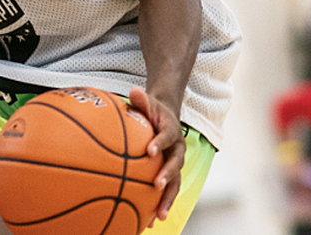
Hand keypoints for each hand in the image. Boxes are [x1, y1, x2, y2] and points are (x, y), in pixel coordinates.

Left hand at [129, 87, 185, 226]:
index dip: (159, 143)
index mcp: (171, 131)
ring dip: (167, 199)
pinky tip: (149, 221)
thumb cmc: (152, 110)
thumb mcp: (147, 102)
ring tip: (158, 215)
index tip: (150, 151)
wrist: (166, 118)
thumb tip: (133, 90)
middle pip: (175, 165)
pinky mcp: (171, 174)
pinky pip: (168, 191)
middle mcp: (177, 149)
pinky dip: (160, 204)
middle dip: (167, 176)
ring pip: (175, 183)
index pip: (166, 137)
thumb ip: (141, 98)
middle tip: (156, 186)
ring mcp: (175, 164)